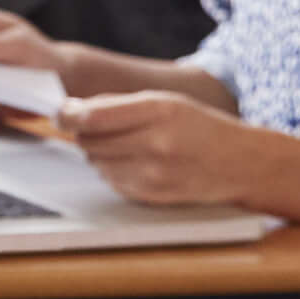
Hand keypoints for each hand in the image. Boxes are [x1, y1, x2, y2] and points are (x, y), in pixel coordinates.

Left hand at [57, 90, 268, 210]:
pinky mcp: (149, 196)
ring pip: (96, 162)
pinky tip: (137, 161)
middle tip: (93, 125)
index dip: (69, 115)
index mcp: (159, 112)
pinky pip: (111, 181)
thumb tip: (73, 111)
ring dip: (99, 152)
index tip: (61, 112)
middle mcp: (155, 145)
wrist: (238, 164)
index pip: (94, 117)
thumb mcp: (166, 102)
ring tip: (126, 143)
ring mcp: (152, 175)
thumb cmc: (200, 127)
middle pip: (89, 141)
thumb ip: (120, 105)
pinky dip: (113, 170)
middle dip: (84, 132)